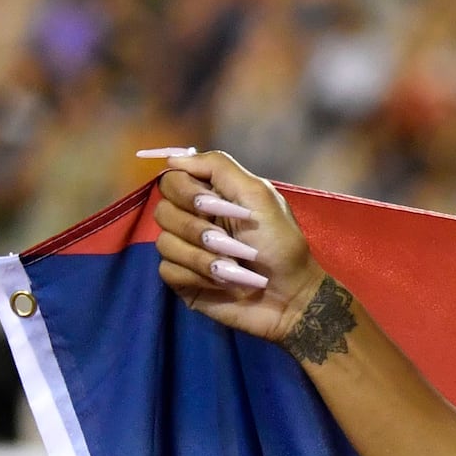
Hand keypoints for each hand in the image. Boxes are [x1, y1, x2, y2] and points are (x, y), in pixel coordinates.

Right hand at [145, 150, 322, 344]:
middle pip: (163, 210)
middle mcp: (193, 219)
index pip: (172, 179)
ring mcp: (186, 250)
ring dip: (204, 256)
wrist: (293, 297)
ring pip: (164, 242)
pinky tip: (225, 283)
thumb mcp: (258, 195)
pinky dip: (199, 276)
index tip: (214, 206)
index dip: (188, 193)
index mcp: (210, 197)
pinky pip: (168, 270)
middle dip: (199, 229)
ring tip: (236, 267)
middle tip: (232, 243)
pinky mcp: (183, 279)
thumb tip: (173, 158)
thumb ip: (219, 167)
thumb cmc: (282, 246)